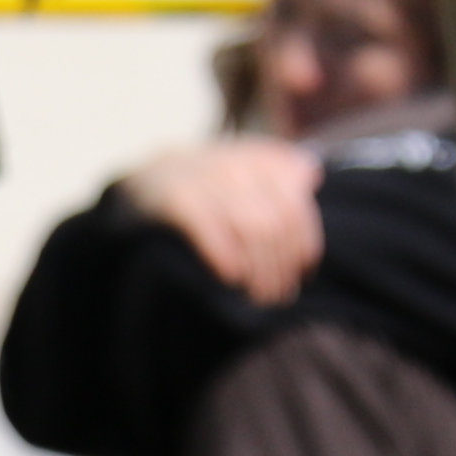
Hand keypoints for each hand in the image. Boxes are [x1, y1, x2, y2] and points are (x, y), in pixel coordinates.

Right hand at [125, 136, 325, 305]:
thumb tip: (312, 175)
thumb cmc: (207, 182)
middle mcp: (236, 165)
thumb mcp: (244, 168)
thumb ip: (281, 172)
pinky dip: (226, 254)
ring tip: (260, 296)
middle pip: (275, 222)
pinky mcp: (176, 197)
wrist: (144, 175)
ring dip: (260, 269)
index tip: (302, 272)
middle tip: (280, 295)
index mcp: (259, 159)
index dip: (304, 243)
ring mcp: (205, 179)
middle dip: (281, 265)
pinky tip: (232, 276)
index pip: (295, 206)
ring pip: (250, 227)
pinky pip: (209, 228)